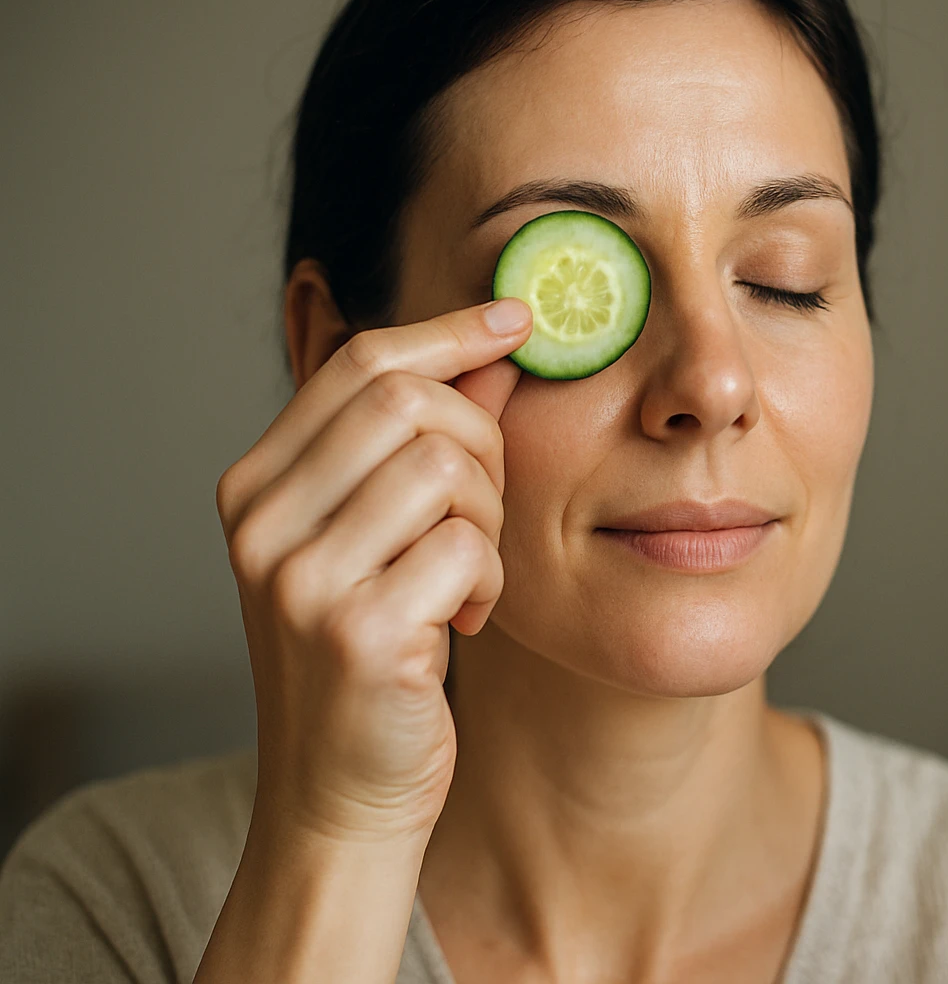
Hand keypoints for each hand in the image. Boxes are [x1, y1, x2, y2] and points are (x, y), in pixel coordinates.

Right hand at [214, 297, 531, 844]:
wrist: (342, 796)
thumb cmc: (374, 660)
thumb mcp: (386, 537)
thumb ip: (430, 440)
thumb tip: (496, 348)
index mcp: (257, 486)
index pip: (360, 360)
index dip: (451, 331)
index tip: (518, 323)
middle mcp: (260, 522)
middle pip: (408, 400)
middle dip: (480, 444)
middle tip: (486, 512)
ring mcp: (300, 578)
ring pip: (444, 468)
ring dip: (487, 521)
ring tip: (467, 577)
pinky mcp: (356, 632)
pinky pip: (466, 548)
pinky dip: (490, 580)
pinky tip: (464, 621)